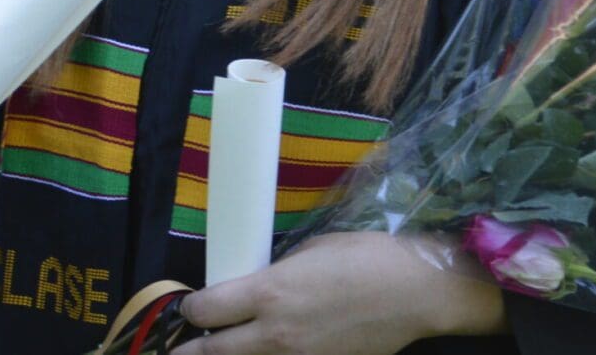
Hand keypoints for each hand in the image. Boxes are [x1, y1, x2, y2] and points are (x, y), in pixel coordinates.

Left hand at [178, 233, 505, 354]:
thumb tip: (259, 284)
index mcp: (268, 293)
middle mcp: (275, 333)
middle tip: (180, 349)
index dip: (191, 310)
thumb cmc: (365, 258)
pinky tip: (266, 353)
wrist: (416, 293)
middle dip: (190, 351)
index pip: (206, 310)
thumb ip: (276, 274)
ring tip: (218, 351)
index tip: (190, 308)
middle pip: (212, 352)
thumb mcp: (311, 252)